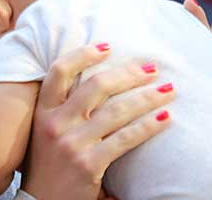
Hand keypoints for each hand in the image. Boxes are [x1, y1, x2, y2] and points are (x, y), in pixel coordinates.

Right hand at [21, 44, 173, 199]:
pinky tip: (165, 118)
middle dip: (129, 73)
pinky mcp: (88, 165)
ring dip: (147, 97)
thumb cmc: (49, 164)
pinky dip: (148, 126)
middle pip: (97, 86)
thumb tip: (103, 77)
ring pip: (117, 110)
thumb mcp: (45, 131)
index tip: (108, 47)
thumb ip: (64, 107)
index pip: (59, 71)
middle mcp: (55, 124)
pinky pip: (125, 139)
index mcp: (43, 112)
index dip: (84, 54)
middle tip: (153, 67)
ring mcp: (71, 144)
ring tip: (168, 89)